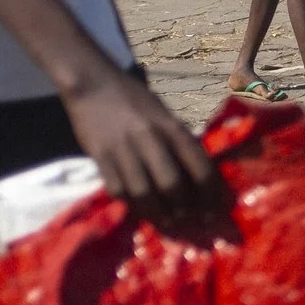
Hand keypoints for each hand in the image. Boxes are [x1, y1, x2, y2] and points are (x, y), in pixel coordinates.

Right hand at [63, 68, 219, 222]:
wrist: (93, 84)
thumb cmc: (134, 99)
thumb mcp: (164, 114)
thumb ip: (178, 140)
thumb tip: (196, 174)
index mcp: (172, 127)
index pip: (199, 167)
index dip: (209, 195)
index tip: (212, 212)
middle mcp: (150, 138)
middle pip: (171, 184)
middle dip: (182, 208)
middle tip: (186, 218)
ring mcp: (123, 149)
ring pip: (143, 192)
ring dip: (157, 212)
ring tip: (166, 220)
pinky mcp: (100, 157)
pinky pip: (118, 189)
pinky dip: (130, 203)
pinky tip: (138, 207)